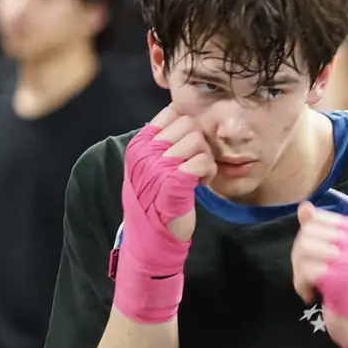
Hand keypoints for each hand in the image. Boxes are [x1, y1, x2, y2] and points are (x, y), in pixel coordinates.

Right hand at [142, 105, 217, 242]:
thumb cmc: (157, 197)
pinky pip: (203, 161)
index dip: (187, 128)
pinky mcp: (174, 183)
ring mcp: (158, 167)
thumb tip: (183, 113)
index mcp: (139, 144)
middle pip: (188, 124)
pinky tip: (200, 184)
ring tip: (196, 175)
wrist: (152, 234)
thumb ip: (163, 139)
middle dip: (199, 143)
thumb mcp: (151, 164)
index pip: (172, 112)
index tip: (186, 147)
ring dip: (205, 158)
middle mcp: (145, 152)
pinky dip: (209, 172)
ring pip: (198, 140)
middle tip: (194, 163)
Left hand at [291, 202, 347, 347]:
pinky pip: (307, 271)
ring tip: (309, 287)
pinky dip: (302, 286)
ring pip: (304, 251)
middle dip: (299, 258)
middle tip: (307, 277)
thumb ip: (323, 231)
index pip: (316, 219)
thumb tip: (304, 206)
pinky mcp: (343, 280)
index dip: (306, 240)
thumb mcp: (343, 257)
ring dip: (299, 273)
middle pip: (307, 234)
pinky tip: (310, 296)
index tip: (313, 260)